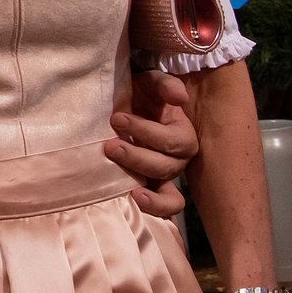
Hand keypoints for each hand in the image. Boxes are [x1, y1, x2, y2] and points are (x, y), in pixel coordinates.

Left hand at [107, 69, 198, 215]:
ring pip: (168, 193)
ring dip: (148, 191)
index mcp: (181, 134)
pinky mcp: (150, 188)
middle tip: (110, 146)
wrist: (120, 107)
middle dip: (138, 157)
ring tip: (127, 190)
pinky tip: (134, 204)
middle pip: (166, 167)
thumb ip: (164, 85)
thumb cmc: (138, 95)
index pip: (172, 140)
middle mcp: (175, 159)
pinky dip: (154, 209)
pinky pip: (162, 207)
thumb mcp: (150, 83)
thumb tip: (180, 98)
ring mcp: (163, 177)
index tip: (117, 118)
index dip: (146, 131)